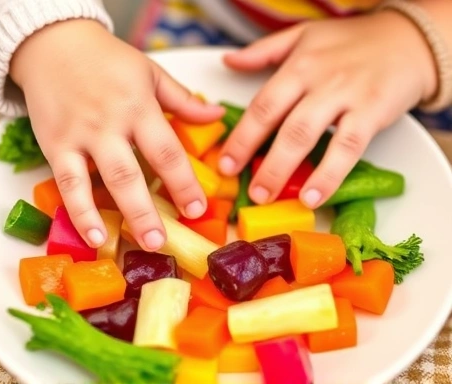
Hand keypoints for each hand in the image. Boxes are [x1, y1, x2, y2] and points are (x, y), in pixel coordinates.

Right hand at [10, 19, 223, 250]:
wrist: (53, 44)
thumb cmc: (106, 61)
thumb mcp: (150, 73)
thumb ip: (183, 100)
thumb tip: (216, 114)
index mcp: (139, 106)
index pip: (167, 151)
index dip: (184, 183)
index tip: (197, 208)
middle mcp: (110, 124)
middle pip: (133, 173)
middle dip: (150, 210)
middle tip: (166, 241)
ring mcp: (80, 136)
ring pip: (101, 180)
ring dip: (120, 215)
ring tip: (137, 244)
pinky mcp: (55, 146)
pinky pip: (67, 183)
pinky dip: (79, 212)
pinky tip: (92, 236)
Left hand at [218, 11, 436, 207]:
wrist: (408, 39)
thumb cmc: (352, 42)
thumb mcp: (303, 36)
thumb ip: (264, 51)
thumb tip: (228, 61)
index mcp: (297, 66)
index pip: (261, 105)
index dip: (241, 136)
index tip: (225, 163)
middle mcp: (317, 80)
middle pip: (280, 124)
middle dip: (257, 159)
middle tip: (244, 189)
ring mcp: (345, 96)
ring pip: (307, 136)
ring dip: (284, 170)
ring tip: (268, 197)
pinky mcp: (372, 112)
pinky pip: (347, 148)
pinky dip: (328, 175)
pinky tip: (314, 197)